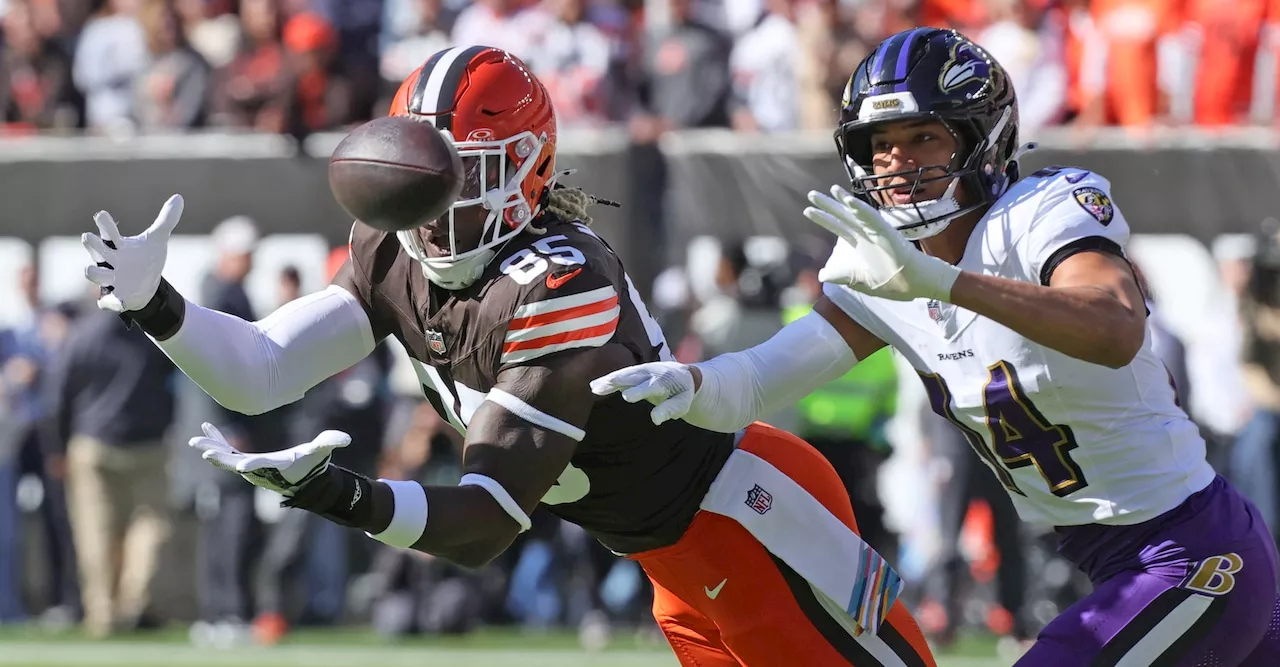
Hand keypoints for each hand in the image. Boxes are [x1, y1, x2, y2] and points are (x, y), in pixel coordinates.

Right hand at [81, 195, 183, 312]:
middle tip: (89, 236)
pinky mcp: (116, 297)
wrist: (148, 287)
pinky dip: (111, 302)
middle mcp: (110, 261)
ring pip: (93, 274)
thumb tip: (179, 197)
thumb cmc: (146, 260)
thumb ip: (166, 220)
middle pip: (95, 250)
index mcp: (118, 246)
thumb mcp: (157, 240)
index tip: (101, 214)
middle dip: (92, 245)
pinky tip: (118, 302)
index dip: (104, 224)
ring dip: (94, 272)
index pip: (108, 232)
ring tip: (92, 269)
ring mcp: (111, 279)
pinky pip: (107, 301)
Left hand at [188, 422, 350, 495]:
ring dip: (212, 447)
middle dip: (220, 456)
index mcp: (275, 466)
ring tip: (195, 440)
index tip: (240, 466)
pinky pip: (228, 451)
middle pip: (235, 463)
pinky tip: (206, 431)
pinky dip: (217, 441)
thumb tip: (346, 439)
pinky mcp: (246, 461)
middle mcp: (258, 469)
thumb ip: (330, 443)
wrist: (304, 480)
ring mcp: (250, 466)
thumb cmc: (312, 464)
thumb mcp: (321, 452)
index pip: (262, 466)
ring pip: (226, 457)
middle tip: (204, 452)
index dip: (252, 465)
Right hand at [590, 361, 697, 424]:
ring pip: (623, 375)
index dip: (639, 391)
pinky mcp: (634, 372)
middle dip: (616, 381)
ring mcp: (641, 371)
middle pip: (631, 377)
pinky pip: (620, 376)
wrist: (683, 375)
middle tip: (599, 388)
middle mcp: (650, 373)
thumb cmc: (682, 393)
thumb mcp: (681, 404)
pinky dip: (608, 380)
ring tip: (593, 388)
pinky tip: (594, 386)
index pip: (650, 386)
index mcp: (663, 381)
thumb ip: (669, 410)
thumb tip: (655, 419)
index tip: (626, 397)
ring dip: (608, 380)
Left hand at [803, 185, 959, 301]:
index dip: (823, 218)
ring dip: (845, 200)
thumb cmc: (889, 281)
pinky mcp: (886, 232)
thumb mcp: (857, 280)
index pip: (837, 226)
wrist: (910, 286)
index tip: (807, 210)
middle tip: (811, 194)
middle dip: (828, 204)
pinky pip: (872, 218)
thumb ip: (839, 275)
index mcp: (859, 243)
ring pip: (858, 212)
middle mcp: (866, 234)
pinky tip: (849, 200)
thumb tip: (821, 275)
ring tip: (832, 189)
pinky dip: (861, 209)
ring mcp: (876, 232)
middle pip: (844, 215)